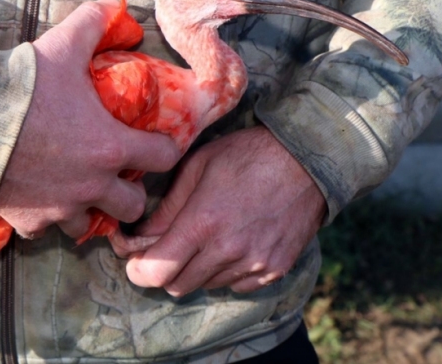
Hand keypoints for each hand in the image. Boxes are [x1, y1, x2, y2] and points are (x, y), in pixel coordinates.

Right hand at [0, 0, 180, 238]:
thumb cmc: (21, 87)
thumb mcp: (62, 45)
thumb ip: (93, 23)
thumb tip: (114, 7)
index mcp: (112, 148)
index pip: (164, 159)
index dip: (164, 149)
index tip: (155, 143)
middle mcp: (93, 186)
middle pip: (134, 207)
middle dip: (130, 193)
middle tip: (116, 174)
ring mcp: (61, 209)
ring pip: (90, 226)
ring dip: (89, 209)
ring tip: (78, 191)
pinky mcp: (29, 222)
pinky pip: (46, 229)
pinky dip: (45, 217)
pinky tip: (37, 197)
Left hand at [111, 126, 326, 295]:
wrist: (306, 160)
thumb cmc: (246, 155)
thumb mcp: (197, 167)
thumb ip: (167, 207)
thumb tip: (140, 235)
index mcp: (202, 223)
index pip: (156, 272)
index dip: (138, 270)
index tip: (135, 260)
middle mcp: (227, 251)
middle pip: (177, 286)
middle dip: (165, 271)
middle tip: (167, 248)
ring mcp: (254, 264)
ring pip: (206, 286)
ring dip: (196, 270)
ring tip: (205, 240)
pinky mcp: (274, 270)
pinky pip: (237, 286)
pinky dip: (226, 273)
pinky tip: (232, 245)